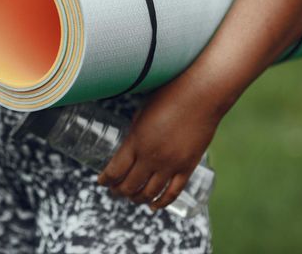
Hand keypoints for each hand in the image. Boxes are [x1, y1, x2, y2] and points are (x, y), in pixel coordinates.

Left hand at [97, 71, 226, 211]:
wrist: (200, 95)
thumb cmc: (168, 96)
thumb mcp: (142, 113)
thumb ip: (135, 134)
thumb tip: (129, 148)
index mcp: (136, 141)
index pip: (115, 170)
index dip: (105, 180)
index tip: (101, 182)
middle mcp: (151, 157)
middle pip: (129, 185)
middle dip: (118, 191)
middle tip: (114, 190)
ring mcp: (170, 164)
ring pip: (149, 193)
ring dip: (136, 199)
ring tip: (132, 198)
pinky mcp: (187, 167)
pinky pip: (172, 193)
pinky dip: (161, 203)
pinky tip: (153, 206)